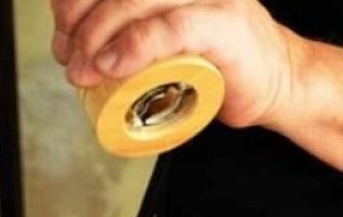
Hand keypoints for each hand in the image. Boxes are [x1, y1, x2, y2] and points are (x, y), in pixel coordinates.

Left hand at [50, 0, 302, 127]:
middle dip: (77, 21)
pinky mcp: (224, 24)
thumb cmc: (223, 61)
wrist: (280, 82)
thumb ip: (134, 24)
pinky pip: (168, 28)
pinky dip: (133, 47)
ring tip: (84, 70)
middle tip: (69, 58)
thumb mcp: (169, 32)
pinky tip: (111, 66)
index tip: (61, 31)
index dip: (72, 0)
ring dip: (95, 37)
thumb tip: (72, 37)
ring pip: (133, 1)